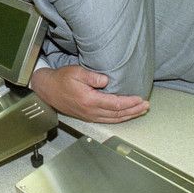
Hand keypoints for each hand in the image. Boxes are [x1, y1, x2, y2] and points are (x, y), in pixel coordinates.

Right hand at [30, 66, 148, 122]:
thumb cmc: (61, 79)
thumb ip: (92, 76)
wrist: (47, 90)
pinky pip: (107, 120)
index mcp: (90, 100)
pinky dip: (119, 118)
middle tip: (146, 106)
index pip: (115, 103)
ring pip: (114, 119)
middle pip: (117, 113)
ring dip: (129, 115)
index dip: (130, 102)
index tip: (141, 99)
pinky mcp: (87, 117)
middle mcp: (91, 111)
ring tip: (140, 111)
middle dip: (134, 110)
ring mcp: (89, 116)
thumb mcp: (76, 72)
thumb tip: (107, 80)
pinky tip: (125, 115)